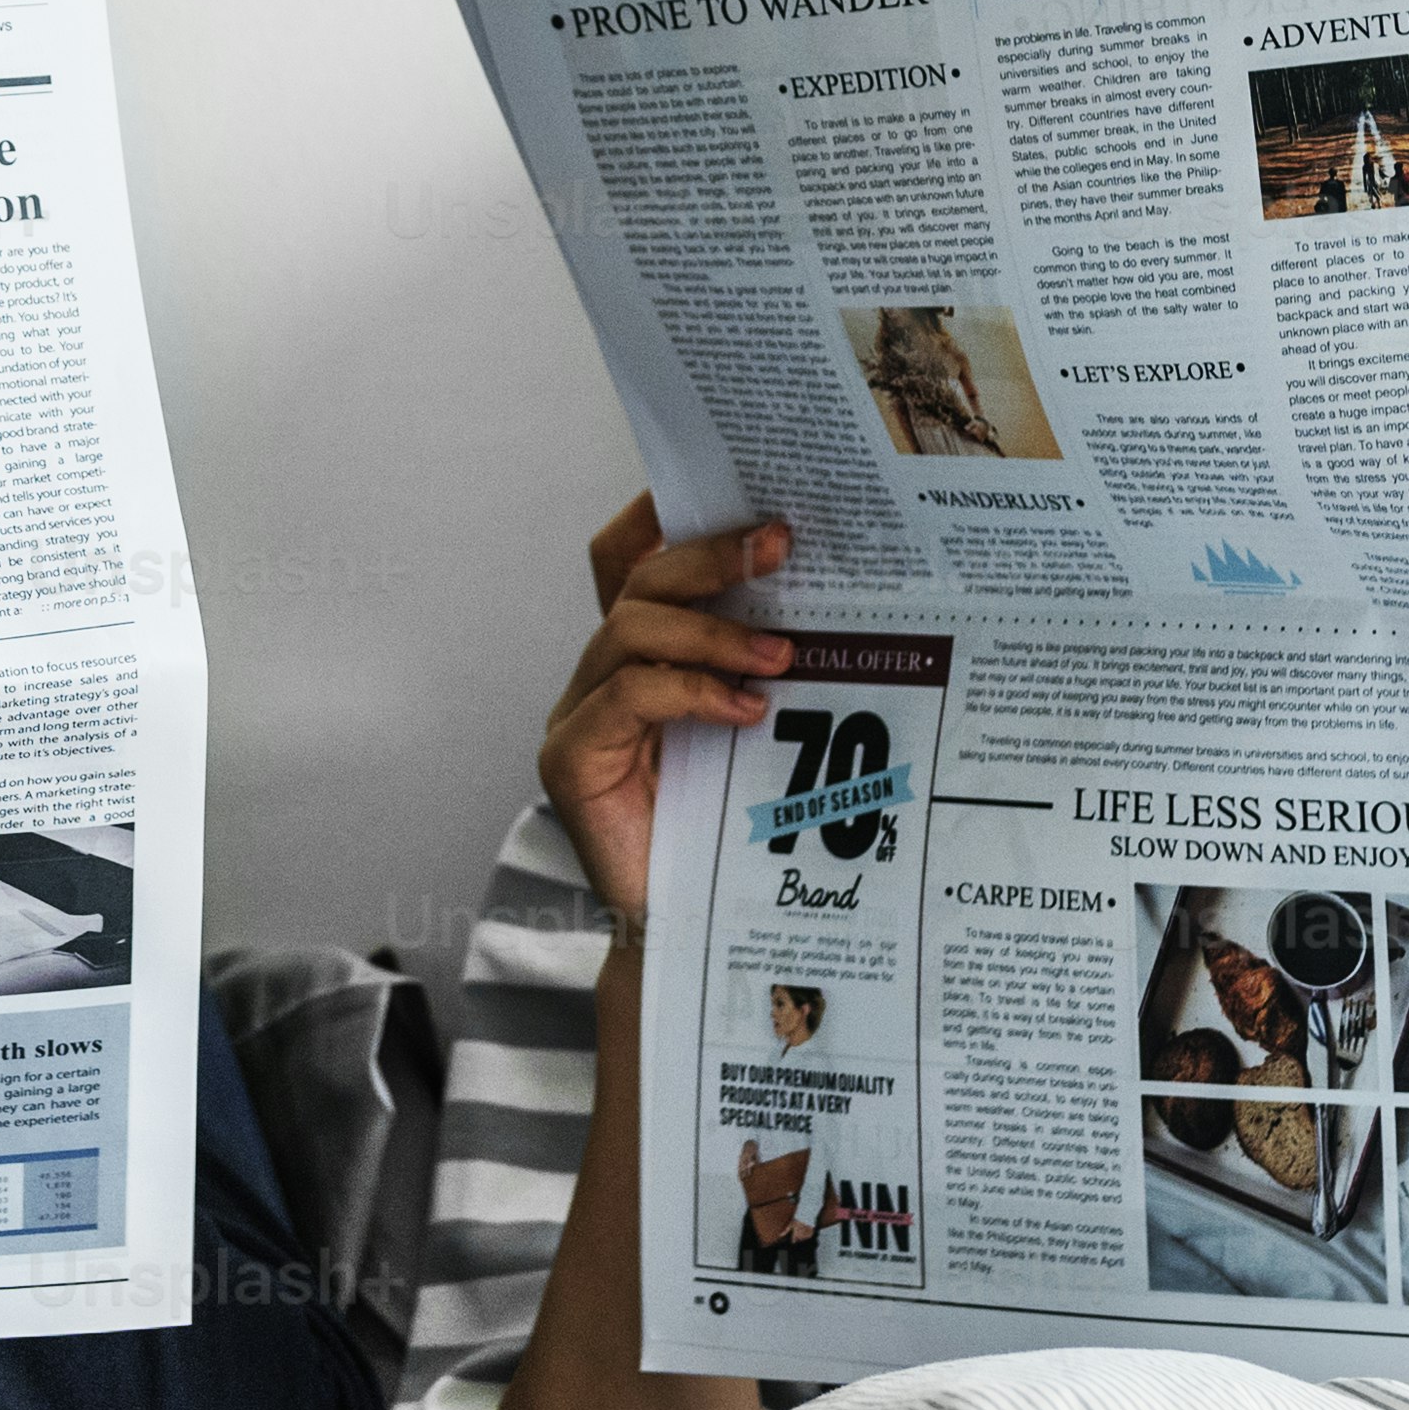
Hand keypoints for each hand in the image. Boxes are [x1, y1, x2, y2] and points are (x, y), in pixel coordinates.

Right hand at [539, 494, 793, 921]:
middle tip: (781, 544)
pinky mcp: (571, 759)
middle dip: (709, 552)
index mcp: (642, 653)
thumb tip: (837, 590)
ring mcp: (578, 713)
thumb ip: (766, 662)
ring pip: (632, 629)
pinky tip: (746, 711)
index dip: (662, 510)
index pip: (632, 555)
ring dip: (713, 631)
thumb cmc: (730, 828)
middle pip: (637, 579)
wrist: (693, 929)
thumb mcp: (759, 725)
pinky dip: (691, 693)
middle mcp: (601, 672)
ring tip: (783, 655)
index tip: (731, 480)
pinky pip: (627, 697)